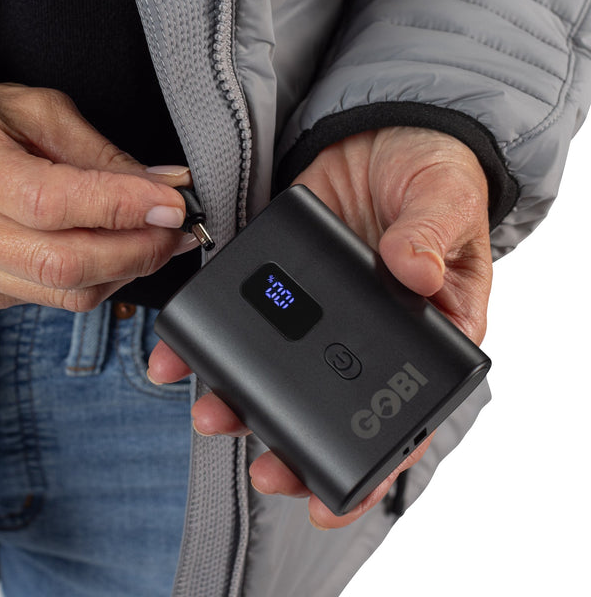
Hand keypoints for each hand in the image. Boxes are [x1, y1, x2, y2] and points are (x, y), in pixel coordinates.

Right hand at [0, 78, 195, 310]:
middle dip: (136, 249)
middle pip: (59, 261)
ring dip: (126, 269)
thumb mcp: (41, 111)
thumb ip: (102, 155)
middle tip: (175, 228)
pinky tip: (116, 251)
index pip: (47, 202)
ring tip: (156, 239)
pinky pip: (54, 299)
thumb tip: (166, 189)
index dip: (119, 208)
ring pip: (63, 291)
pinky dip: (99, 279)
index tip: (172, 204)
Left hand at [149, 126, 492, 527]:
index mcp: (419, 335)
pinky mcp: (275, 276)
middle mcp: (359, 334)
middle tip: (260, 462)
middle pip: (326, 406)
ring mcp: (312, 309)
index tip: (327, 499)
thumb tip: (412, 272)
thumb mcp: (446, 201)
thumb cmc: (433, 174)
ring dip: (240, 395)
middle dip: (287, 442)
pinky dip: (211, 334)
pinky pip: (240, 313)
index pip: (400, 418)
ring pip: (275, 369)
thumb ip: (432, 237)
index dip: (370, 467)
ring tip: (210, 408)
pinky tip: (183, 346)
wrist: (383, 129)